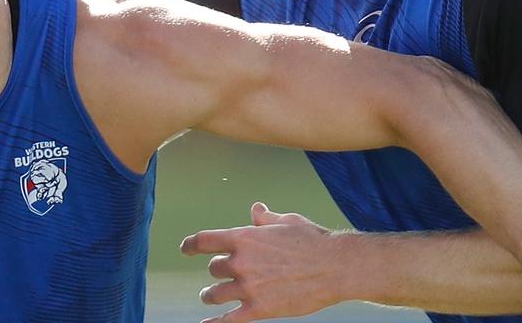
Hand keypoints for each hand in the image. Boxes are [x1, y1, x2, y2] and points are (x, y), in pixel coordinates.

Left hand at [180, 202, 344, 322]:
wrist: (336, 267)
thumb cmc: (314, 240)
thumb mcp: (287, 221)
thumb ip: (266, 218)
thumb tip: (255, 209)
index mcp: (244, 237)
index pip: (205, 240)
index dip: (191, 245)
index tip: (185, 248)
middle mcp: (241, 262)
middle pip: (214, 268)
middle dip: (217, 270)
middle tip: (222, 274)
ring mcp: (249, 287)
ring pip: (215, 293)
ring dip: (211, 295)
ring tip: (210, 296)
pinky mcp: (259, 309)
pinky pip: (229, 320)